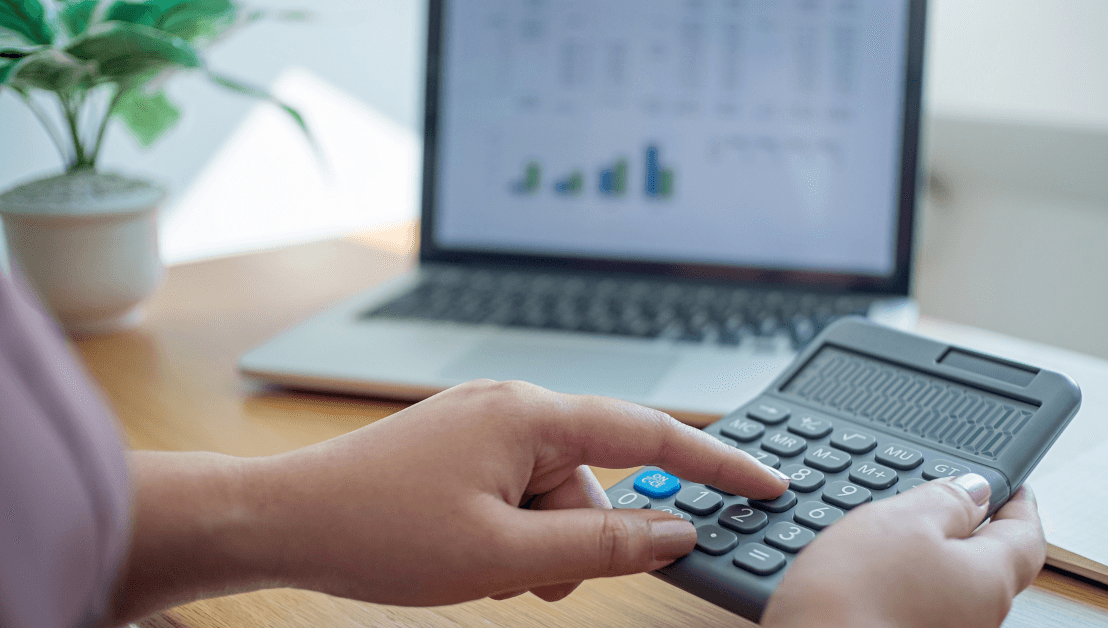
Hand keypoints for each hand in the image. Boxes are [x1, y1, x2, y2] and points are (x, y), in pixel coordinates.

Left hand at [244, 379, 788, 606]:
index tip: (767, 485)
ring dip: (539, 542)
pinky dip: (513, 530)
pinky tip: (470, 554)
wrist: (283, 519)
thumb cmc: (378, 529)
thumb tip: (672, 532)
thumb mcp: (504, 556)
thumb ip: (600, 546)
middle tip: (535, 580)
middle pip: (594, 475)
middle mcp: (512, 405)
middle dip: (580, 536)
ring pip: (555, 491)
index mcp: (530, 414)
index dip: (716, 465)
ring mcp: (483, 422)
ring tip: (486, 570)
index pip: (649, 433)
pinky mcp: (463, 445)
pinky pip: (518, 488)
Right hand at [761, 475, 1044, 627]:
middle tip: (936, 499)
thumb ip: (944, 500)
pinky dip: (894, 585)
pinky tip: (860, 576)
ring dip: (920, 558)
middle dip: (962, 530)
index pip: (1025, 536)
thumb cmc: (854, 602)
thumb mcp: (901, 522)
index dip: (1017, 504)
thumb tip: (974, 490)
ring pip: (942, 586)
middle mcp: (975, 618)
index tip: (1009, 485)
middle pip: (983, 564)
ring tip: (881, 534)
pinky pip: (909, 606)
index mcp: (989, 581)